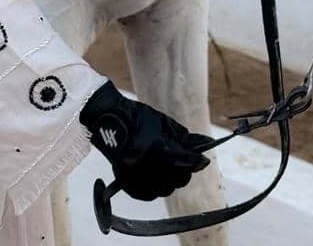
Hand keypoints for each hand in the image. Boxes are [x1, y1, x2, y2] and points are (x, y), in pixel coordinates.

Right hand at [80, 81, 211, 201]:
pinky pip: (151, 193)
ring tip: (167, 167)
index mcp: (164, 152)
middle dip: (185, 169)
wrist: (109, 121)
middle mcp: (155, 170)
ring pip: (167, 189)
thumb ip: (182, 136)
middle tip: (183, 161)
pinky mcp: (131, 187)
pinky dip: (155, 186)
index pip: (190, 163)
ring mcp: (142, 180)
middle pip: (181, 179)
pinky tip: (154, 174)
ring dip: (171, 179)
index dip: (199, 160)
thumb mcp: (163, 122)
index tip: (203, 159)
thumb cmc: (137, 118)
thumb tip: (199, 143)